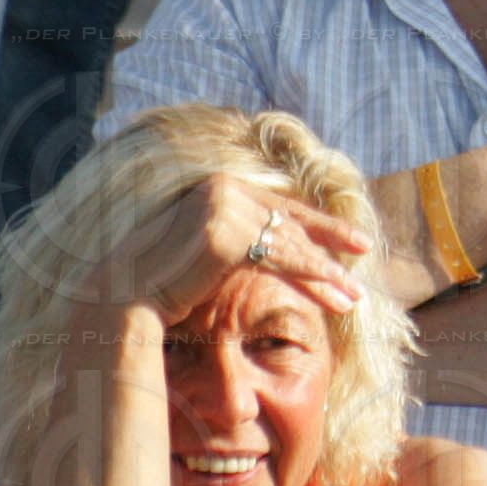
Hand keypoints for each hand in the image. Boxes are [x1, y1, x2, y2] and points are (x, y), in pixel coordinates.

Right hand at [74, 177, 369, 324]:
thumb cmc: (162, 283)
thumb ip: (236, 239)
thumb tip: (270, 247)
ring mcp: (224, 208)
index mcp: (217, 187)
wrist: (123, 298)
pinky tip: (338, 288)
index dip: (314, 223)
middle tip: (363, 252)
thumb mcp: (206, 251)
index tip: (345, 238)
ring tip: (355, 295)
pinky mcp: (226, 235)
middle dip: (329, 242)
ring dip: (328, 271)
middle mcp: (223, 188)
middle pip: (290, 220)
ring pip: (292, 242)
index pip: (277, 205)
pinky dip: (315, 274)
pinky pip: (284, 257)